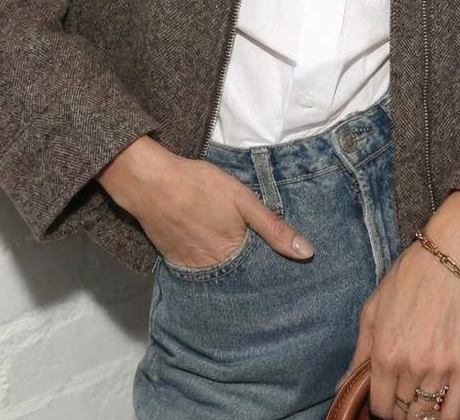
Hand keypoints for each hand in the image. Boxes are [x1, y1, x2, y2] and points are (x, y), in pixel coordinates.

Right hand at [95, 135, 314, 265]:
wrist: (151, 183)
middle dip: (252, 275)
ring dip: (230, 271)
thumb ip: (274, 228)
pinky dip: (209, 265)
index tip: (287, 273)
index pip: (260, 273)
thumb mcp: (244, 200)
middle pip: (238, 277)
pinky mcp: (173, 260)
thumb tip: (308, 253)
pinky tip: (214, 254)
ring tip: (243, 264)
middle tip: (265, 268)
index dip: (271, 269)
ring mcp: (190, 267)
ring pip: (218, 275)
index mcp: (233, 256)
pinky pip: (197, 270)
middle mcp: (212, 270)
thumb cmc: (201, 186)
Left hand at [333, 240, 459, 419]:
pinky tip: (439, 413)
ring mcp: (439, 368)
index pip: (380, 406)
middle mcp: (410, 366)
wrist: (451, 256)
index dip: (379, 409)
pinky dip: (446, 418)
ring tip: (417, 404)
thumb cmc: (409, 277)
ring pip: (426, 414)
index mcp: (384, 353)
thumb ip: (359, 352)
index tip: (383, 402)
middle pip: (402, 412)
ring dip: (419, 414)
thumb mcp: (373, 309)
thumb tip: (342, 386)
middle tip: (401, 400)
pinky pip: (454, 410)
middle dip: (399, 410)